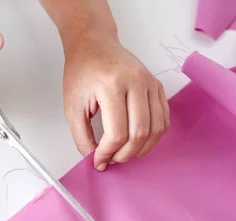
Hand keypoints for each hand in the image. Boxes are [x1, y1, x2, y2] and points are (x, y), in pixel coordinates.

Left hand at [62, 36, 169, 170]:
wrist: (94, 45)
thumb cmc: (82, 72)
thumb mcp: (72, 107)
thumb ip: (82, 137)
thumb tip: (97, 160)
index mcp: (111, 85)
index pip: (116, 133)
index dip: (108, 153)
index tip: (99, 160)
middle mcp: (136, 82)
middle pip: (139, 133)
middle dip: (125, 155)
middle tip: (111, 160)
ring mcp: (150, 83)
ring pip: (156, 129)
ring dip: (141, 149)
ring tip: (124, 153)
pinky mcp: (158, 86)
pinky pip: (163, 119)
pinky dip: (153, 136)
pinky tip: (138, 141)